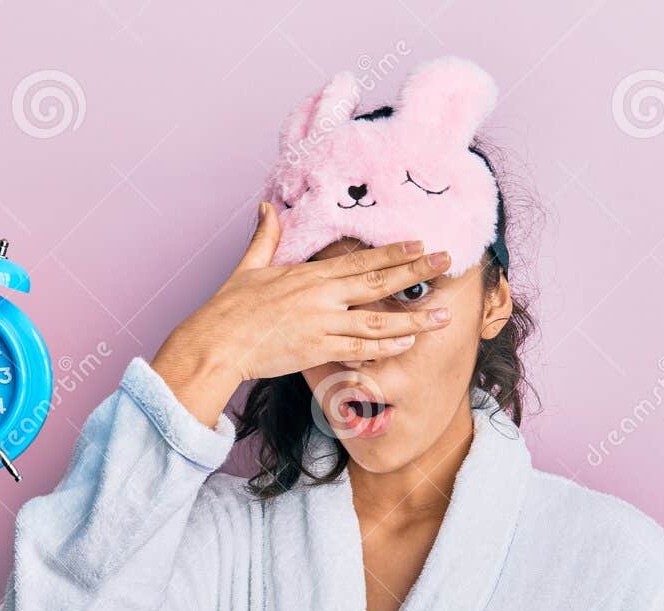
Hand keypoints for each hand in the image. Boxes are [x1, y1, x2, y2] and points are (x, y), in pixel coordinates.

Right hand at [150, 202, 451, 425]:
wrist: (217, 342)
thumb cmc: (229, 308)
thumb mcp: (249, 267)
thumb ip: (265, 238)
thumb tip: (267, 208)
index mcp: (309, 276)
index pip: (360, 260)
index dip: (393, 252)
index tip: (420, 244)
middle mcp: (322, 297)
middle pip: (377, 282)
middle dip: (414, 272)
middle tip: (446, 262)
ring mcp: (322, 324)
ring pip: (377, 320)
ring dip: (412, 319)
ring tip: (442, 316)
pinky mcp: (317, 350)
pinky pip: (358, 349)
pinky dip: (384, 347)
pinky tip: (407, 343)